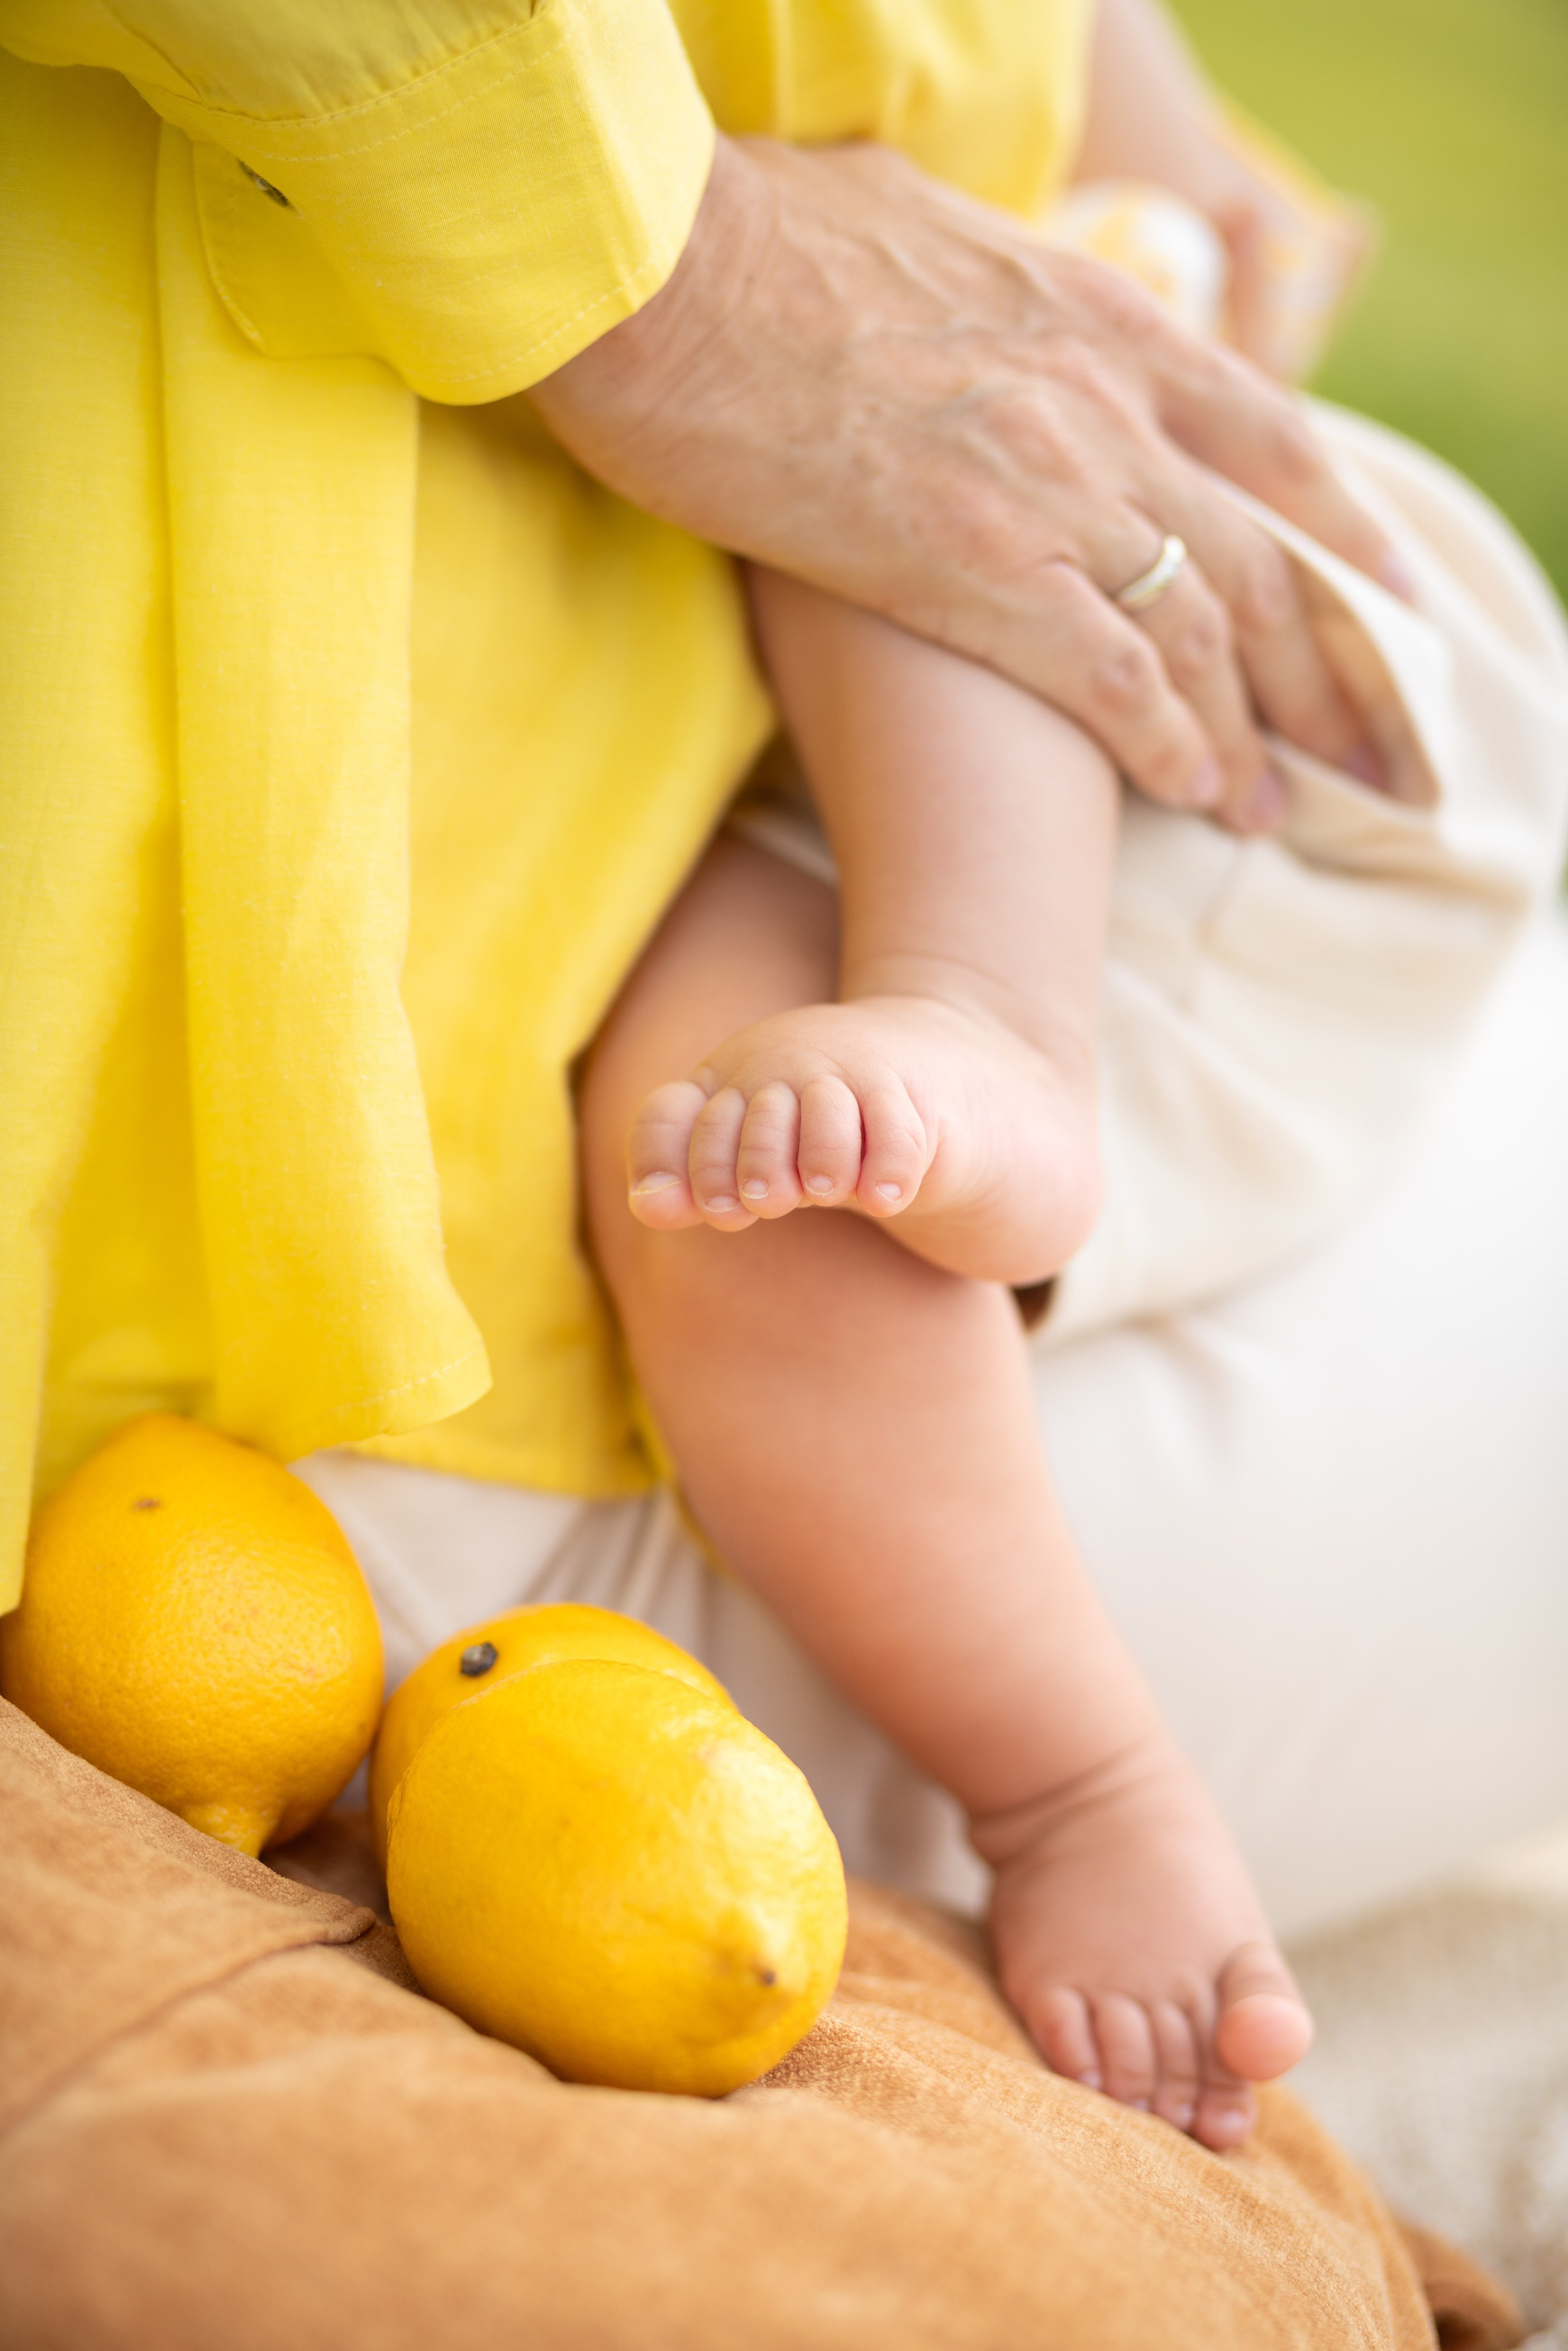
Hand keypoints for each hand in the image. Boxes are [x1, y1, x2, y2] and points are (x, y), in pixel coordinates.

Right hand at [532, 136, 1402, 828]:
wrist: (651, 267)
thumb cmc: (741, 240)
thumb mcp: (915, 226)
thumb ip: (988, 289)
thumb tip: (978, 301)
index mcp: (1092, 317)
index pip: (1265, 433)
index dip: (1338, 523)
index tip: (1379, 589)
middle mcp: (1100, 402)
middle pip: (1262, 551)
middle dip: (1321, 665)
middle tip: (1350, 743)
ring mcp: (1047, 485)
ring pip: (1206, 628)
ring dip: (1251, 730)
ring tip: (1268, 805)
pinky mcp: (973, 566)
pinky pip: (1115, 680)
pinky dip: (1169, 745)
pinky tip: (1196, 796)